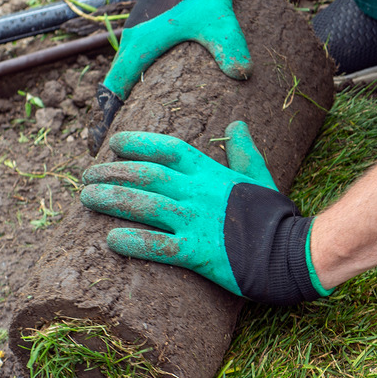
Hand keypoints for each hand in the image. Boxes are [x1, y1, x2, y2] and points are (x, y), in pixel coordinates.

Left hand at [78, 120, 326, 307]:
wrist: (290, 252)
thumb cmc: (275, 216)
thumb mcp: (261, 176)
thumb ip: (244, 151)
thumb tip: (237, 124)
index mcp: (212, 173)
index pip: (168, 149)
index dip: (138, 143)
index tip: (113, 144)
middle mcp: (199, 193)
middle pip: (145, 175)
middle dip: (111, 172)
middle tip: (87, 176)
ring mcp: (196, 222)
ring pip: (143, 205)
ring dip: (110, 200)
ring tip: (86, 198)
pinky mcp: (196, 253)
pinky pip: (156, 246)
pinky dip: (131, 242)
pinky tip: (110, 240)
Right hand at [92, 0, 252, 147]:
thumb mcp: (218, 19)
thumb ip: (229, 46)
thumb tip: (243, 75)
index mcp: (139, 47)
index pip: (112, 93)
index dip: (105, 121)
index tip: (100, 149)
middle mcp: (133, 44)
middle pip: (114, 90)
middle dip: (114, 119)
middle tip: (119, 153)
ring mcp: (140, 37)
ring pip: (125, 77)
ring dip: (125, 103)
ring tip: (135, 133)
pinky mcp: (151, 31)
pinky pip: (137, 65)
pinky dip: (137, 85)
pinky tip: (155, 100)